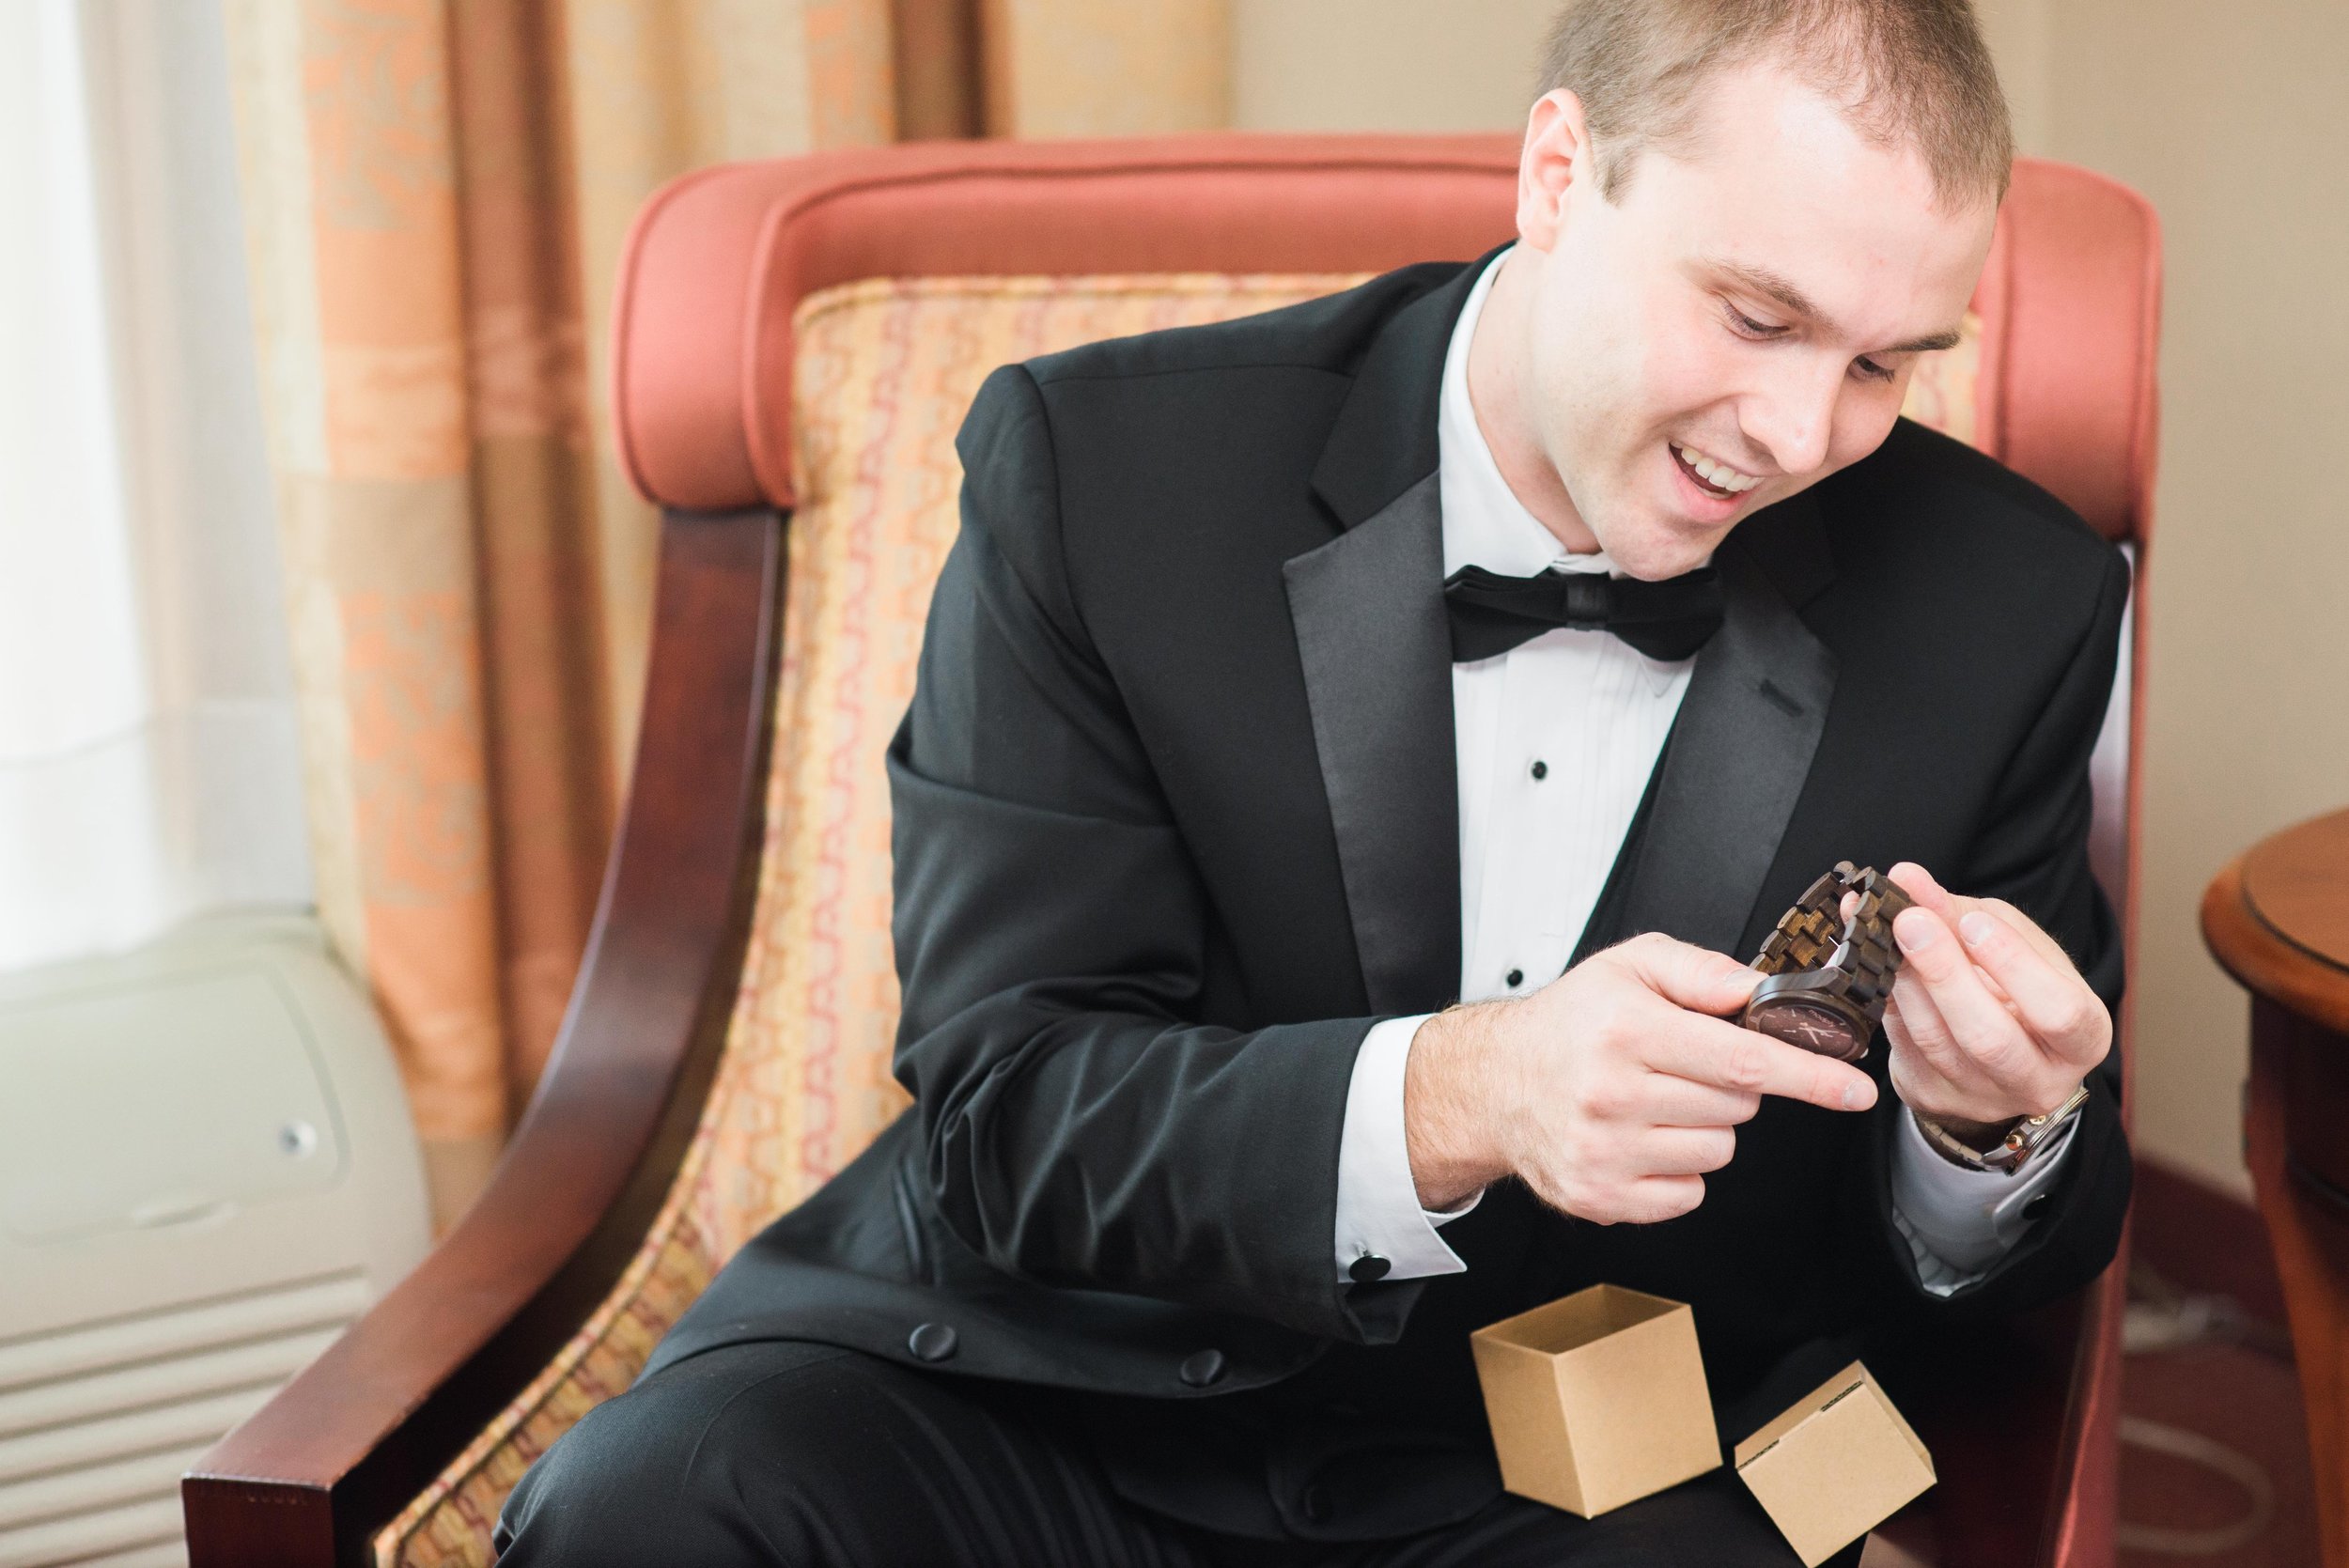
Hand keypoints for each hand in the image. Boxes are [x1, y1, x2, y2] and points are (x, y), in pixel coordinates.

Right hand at [1403, 933, 1877, 1224]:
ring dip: (1704, 1128)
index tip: (1855, 1089)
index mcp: (1626, 1031)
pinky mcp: (1599, 1197)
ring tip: (1655, 1102)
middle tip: (1685, 1066)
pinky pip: (1687, 1194)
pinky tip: (1642, 1140)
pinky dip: (1679, 1170)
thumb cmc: (1571, 1023)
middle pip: (1737, 1107)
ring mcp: (1604, 1152)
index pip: (1745, 1061)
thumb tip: (1764, 992)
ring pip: (1717, 1152)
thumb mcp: (1629, 966)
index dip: (1811, 1076)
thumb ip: (1702, 970)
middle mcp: (1612, 1094)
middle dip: (1733, 1086)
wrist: (1496, 1081)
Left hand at [1877, 862, 2109, 1141]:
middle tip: (1911, 920)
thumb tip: (1908, 878)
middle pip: (1989, 1037)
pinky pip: (1903, 1048)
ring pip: (1937, 1043)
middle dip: (1945, 974)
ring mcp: (1984, 1097)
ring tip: (1886, 934)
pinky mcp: (1935, 1097)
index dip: (2015, 967)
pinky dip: (1885, 1000)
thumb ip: (1961, 912)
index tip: (1973, 923)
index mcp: (2081, 1038)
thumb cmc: (2012, 984)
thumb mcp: (2006, 943)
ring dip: (1906, 982)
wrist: (1991, 1044)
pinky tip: (1873, 963)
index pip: (2060, 1011)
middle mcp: (2039, 1078)